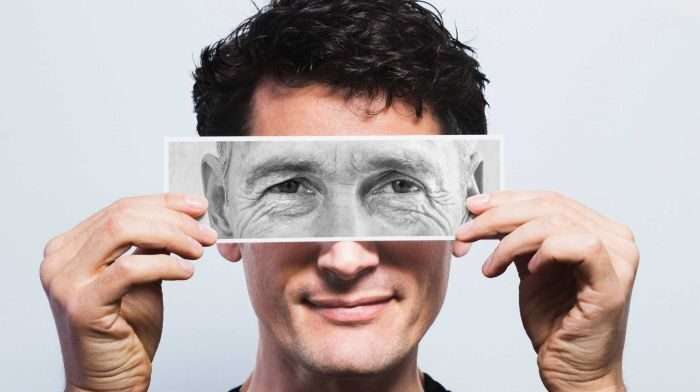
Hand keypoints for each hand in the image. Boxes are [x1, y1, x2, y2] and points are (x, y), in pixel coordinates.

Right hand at [39, 193, 216, 391]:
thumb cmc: (125, 332)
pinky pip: (130, 269)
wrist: (111, 381)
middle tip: (205, 233)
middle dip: (173, 220)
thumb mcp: (142, 277)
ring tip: (197, 250)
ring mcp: (65, 282)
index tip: (198, 207)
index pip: (121, 208)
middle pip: (122, 215)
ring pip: (122, 231)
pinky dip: (165, 264)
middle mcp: (60, 260)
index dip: (164, 203)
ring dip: (171, 236)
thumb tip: (181, 217)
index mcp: (71, 248)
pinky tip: (186, 271)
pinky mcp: (81, 305)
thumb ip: (150, 246)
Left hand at [453, 191, 638, 391]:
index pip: (548, 199)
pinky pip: (579, 244)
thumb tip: (485, 210)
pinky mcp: (613, 283)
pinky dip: (545, 251)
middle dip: (497, 217)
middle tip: (466, 233)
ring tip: (491, 266)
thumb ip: (518, 237)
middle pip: (548, 205)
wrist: (573, 371)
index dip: (506, 199)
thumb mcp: (529, 268)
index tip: (473, 207)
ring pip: (554, 222)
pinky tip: (528, 270)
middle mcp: (614, 239)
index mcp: (598, 230)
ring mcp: (619, 259)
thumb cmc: (556, 324)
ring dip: (509, 241)